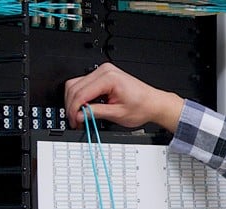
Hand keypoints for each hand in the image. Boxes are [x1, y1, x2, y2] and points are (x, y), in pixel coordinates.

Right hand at [63, 62, 184, 131]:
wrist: (153, 102)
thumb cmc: (142, 106)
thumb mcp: (118, 114)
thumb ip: (96, 113)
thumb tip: (80, 115)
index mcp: (108, 78)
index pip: (81, 93)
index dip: (74, 109)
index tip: (74, 120)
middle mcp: (104, 71)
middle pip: (74, 86)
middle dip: (72, 105)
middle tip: (75, 120)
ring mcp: (102, 71)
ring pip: (76, 84)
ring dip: (74, 101)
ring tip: (79, 116)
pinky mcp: (102, 75)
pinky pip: (83, 84)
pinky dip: (81, 96)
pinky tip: (84, 108)